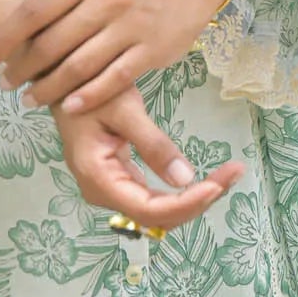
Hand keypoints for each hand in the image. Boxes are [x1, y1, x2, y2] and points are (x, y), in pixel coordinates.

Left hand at [0, 0, 219, 114]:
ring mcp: (130, 25)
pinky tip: (67, 107)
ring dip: (49, 88)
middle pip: (53, 42)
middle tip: (6, 85)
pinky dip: (87, 96)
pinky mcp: (150, 50)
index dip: (5, 38)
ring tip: (30, 100)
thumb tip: (9, 38)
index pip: (34, 10)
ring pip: (80, 65)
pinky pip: (112, 79)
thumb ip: (57, 6)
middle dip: (23, 68)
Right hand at [52, 85, 243, 231]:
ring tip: (228, 174)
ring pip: (159, 210)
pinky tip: (208, 179)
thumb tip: (186, 179)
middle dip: (198, 200)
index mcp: (98, 178)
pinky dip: (183, 191)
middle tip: (233, 173)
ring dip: (194, 197)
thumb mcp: (124, 108)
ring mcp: (112, 189)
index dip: (185, 204)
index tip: (217, 186)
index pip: (147, 210)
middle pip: (157, 216)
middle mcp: (103, 192)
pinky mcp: (121, 180)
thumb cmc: (88, 87)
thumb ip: (153, 144)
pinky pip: (155, 197)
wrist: (64, 80)